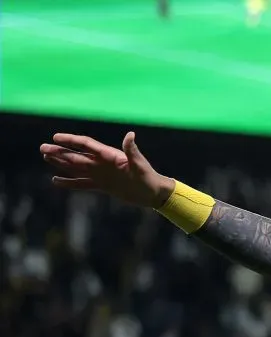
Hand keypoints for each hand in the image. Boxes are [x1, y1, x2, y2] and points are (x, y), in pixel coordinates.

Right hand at [39, 132, 174, 207]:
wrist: (153, 193)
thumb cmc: (148, 177)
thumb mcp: (140, 164)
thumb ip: (132, 151)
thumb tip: (130, 135)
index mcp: (109, 155)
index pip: (87, 145)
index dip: (71, 141)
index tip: (56, 138)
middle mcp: (102, 163)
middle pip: (77, 155)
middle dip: (60, 152)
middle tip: (42, 148)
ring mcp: (101, 174)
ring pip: (77, 167)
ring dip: (61, 162)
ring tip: (45, 157)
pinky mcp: (102, 185)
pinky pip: (82, 183)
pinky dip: (69, 182)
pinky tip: (56, 180)